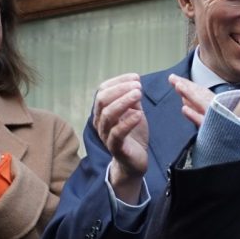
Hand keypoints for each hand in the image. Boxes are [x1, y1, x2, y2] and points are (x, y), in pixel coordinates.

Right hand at [92, 74, 149, 200]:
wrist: (135, 161)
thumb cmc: (133, 135)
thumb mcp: (134, 112)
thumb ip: (132, 100)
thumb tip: (135, 82)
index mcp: (103, 111)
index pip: (103, 90)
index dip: (118, 81)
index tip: (136, 77)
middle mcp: (100, 121)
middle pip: (102, 100)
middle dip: (120, 89)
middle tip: (138, 86)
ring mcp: (106, 135)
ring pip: (108, 115)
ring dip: (124, 101)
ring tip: (139, 94)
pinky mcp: (115, 147)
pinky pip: (117, 133)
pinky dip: (128, 122)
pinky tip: (139, 114)